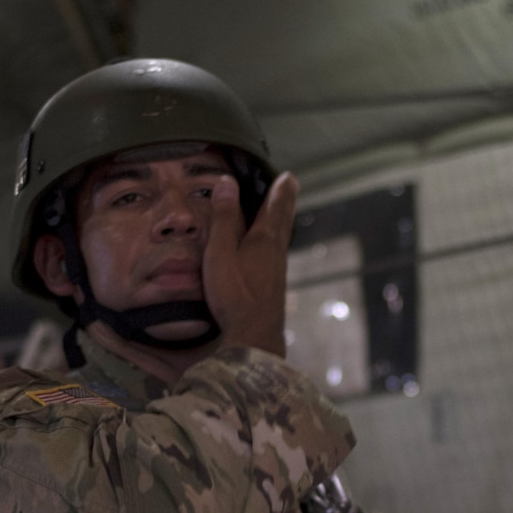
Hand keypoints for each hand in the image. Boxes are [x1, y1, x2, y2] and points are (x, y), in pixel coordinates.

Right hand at [203, 172, 297, 356]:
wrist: (254, 337)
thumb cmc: (234, 295)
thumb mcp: (220, 253)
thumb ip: (223, 219)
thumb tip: (227, 182)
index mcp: (264, 240)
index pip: (274, 206)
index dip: (279, 190)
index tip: (287, 175)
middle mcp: (276, 252)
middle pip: (283, 219)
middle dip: (285, 200)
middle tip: (291, 184)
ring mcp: (277, 270)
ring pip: (283, 237)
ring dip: (282, 219)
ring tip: (282, 210)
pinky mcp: (274, 286)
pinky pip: (277, 253)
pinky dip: (277, 239)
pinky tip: (272, 249)